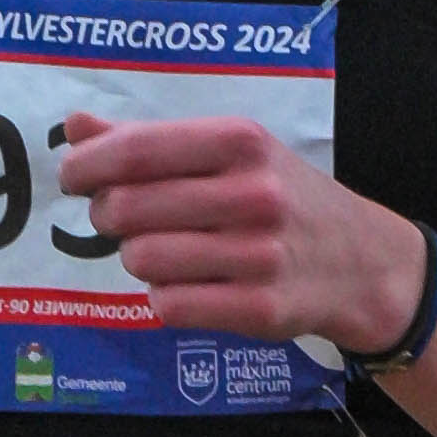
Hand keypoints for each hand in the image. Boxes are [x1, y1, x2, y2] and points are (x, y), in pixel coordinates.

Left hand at [56, 112, 431, 358]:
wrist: (361, 263)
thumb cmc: (283, 199)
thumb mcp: (233, 153)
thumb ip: (152, 140)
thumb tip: (74, 127)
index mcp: (240, 142)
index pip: (135, 151)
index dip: (86, 166)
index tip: (74, 176)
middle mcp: (252, 194)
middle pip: (125, 209)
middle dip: (109, 216)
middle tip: (124, 219)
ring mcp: (258, 255)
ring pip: (141, 260)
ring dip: (139, 259)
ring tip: (168, 252)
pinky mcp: (259, 309)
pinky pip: (168, 305)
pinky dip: (165, 298)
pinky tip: (190, 286)